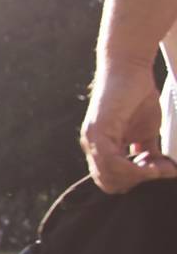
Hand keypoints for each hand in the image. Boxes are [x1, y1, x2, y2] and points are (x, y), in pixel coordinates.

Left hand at [82, 61, 176, 193]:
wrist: (129, 69)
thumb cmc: (138, 96)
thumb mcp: (146, 131)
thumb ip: (148, 150)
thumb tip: (160, 169)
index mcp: (102, 149)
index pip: (112, 181)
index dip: (136, 182)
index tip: (159, 171)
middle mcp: (93, 147)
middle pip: (110, 184)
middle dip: (138, 182)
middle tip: (160, 170)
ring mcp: (92, 140)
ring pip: (110, 177)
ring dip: (139, 176)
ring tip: (158, 165)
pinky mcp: (97, 131)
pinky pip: (111, 162)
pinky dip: (134, 167)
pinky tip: (150, 160)